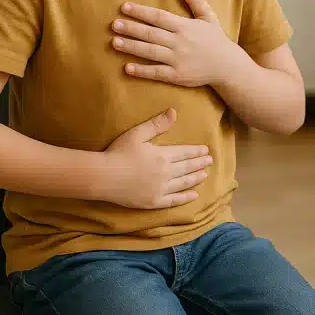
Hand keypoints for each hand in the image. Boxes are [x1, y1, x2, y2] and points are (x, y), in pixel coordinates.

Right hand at [96, 107, 212, 208]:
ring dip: (196, 178)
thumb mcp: (137, 134)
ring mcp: (160, 189)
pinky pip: (174, 200)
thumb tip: (174, 112)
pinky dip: (185, 198)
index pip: (185, 152)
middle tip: (210, 161)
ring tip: (205, 175)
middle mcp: (165, 173)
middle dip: (199, 163)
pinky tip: (194, 195)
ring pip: (183, 183)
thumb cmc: (118, 152)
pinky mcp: (154, 201)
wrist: (104, 176)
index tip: (206, 150)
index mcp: (162, 155)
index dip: (196, 151)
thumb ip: (157, 124)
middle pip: (187, 167)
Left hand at [111, 0, 242, 86]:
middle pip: (151, 34)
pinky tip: (127, 68)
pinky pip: (156, 72)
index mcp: (184, 26)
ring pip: (150, 52)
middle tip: (114, 25)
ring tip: (114, 42)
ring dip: (131, 47)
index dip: (141, 12)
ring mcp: (178, 60)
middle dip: (131, 28)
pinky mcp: (177, 75)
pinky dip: (142, 71)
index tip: (124, 7)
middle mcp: (179, 42)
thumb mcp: (208, 16)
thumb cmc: (216, 39)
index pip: (158, 17)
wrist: (228, 66)